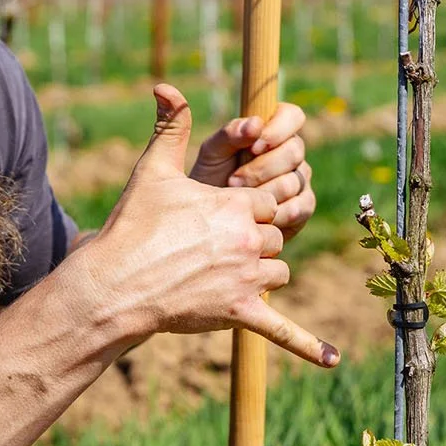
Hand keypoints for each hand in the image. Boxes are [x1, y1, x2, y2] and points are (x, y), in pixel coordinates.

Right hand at [82, 84, 337, 367]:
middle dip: (255, 236)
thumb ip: (171, 127)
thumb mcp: (153, 170)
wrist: (114, 283)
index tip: (230, 209)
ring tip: (227, 270)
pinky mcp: (241, 310)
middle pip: (277, 232)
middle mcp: (248, 238)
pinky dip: (307, 345)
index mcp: (235, 204)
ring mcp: (247, 276)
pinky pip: (281, 328)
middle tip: (218, 243)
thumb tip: (167, 87)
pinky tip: (331, 359)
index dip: (252, 203)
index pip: (269, 197)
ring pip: (279, 268)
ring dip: (262, 268)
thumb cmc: (132, 227)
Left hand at [189, 103, 316, 241]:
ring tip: (240, 199)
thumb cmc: (210, 178)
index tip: (254, 147)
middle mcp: (292, 151)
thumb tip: (256, 123)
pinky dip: (274, 213)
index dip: (278, 130)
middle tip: (234, 181)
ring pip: (293, 181)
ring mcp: (300, 178)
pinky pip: (299, 207)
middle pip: (294, 151)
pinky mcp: (303, 205)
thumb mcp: (213, 153)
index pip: (292, 116)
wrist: (212, 217)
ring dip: (263, 193)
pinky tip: (256, 215)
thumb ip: (231, 134)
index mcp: (273, 129)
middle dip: (261, 169)